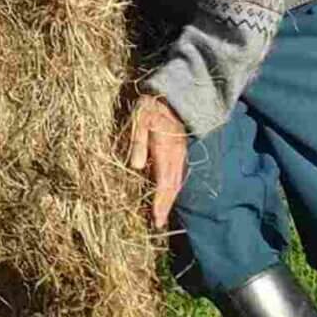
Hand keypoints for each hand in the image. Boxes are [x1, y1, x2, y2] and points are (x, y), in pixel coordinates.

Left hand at [127, 93, 189, 230]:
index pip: (164, 184)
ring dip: (169, 198)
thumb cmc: (152, 104)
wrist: (175, 92)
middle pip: (172, 187)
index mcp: (165, 151)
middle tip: (159, 224)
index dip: (160, 204)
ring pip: (176, 181)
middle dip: (165, 206)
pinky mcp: (180, 149)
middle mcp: (176, 156)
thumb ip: (138, 142)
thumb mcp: (140, 119)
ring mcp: (180, 153)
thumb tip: (136, 167)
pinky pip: (178, 173)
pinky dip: (172, 187)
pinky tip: (167, 191)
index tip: (156, 221)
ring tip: (161, 212)